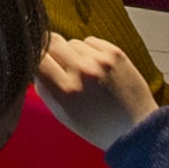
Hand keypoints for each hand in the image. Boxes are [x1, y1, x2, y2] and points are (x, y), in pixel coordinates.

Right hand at [34, 33, 156, 149]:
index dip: (33, 57)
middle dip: (50, 50)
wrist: (135, 126)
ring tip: (83, 72)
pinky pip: (90, 41)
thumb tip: (34, 61)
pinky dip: (89, 51)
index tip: (36, 61)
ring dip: (72, 53)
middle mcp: (82, 72)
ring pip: (72, 42)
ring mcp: (100, 60)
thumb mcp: (62, 114)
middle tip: (57, 63)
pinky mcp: (115, 53)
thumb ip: (44, 87)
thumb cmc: (97, 126)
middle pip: (52, 41)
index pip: (36, 57)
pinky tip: (96, 67)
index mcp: (64, 92)